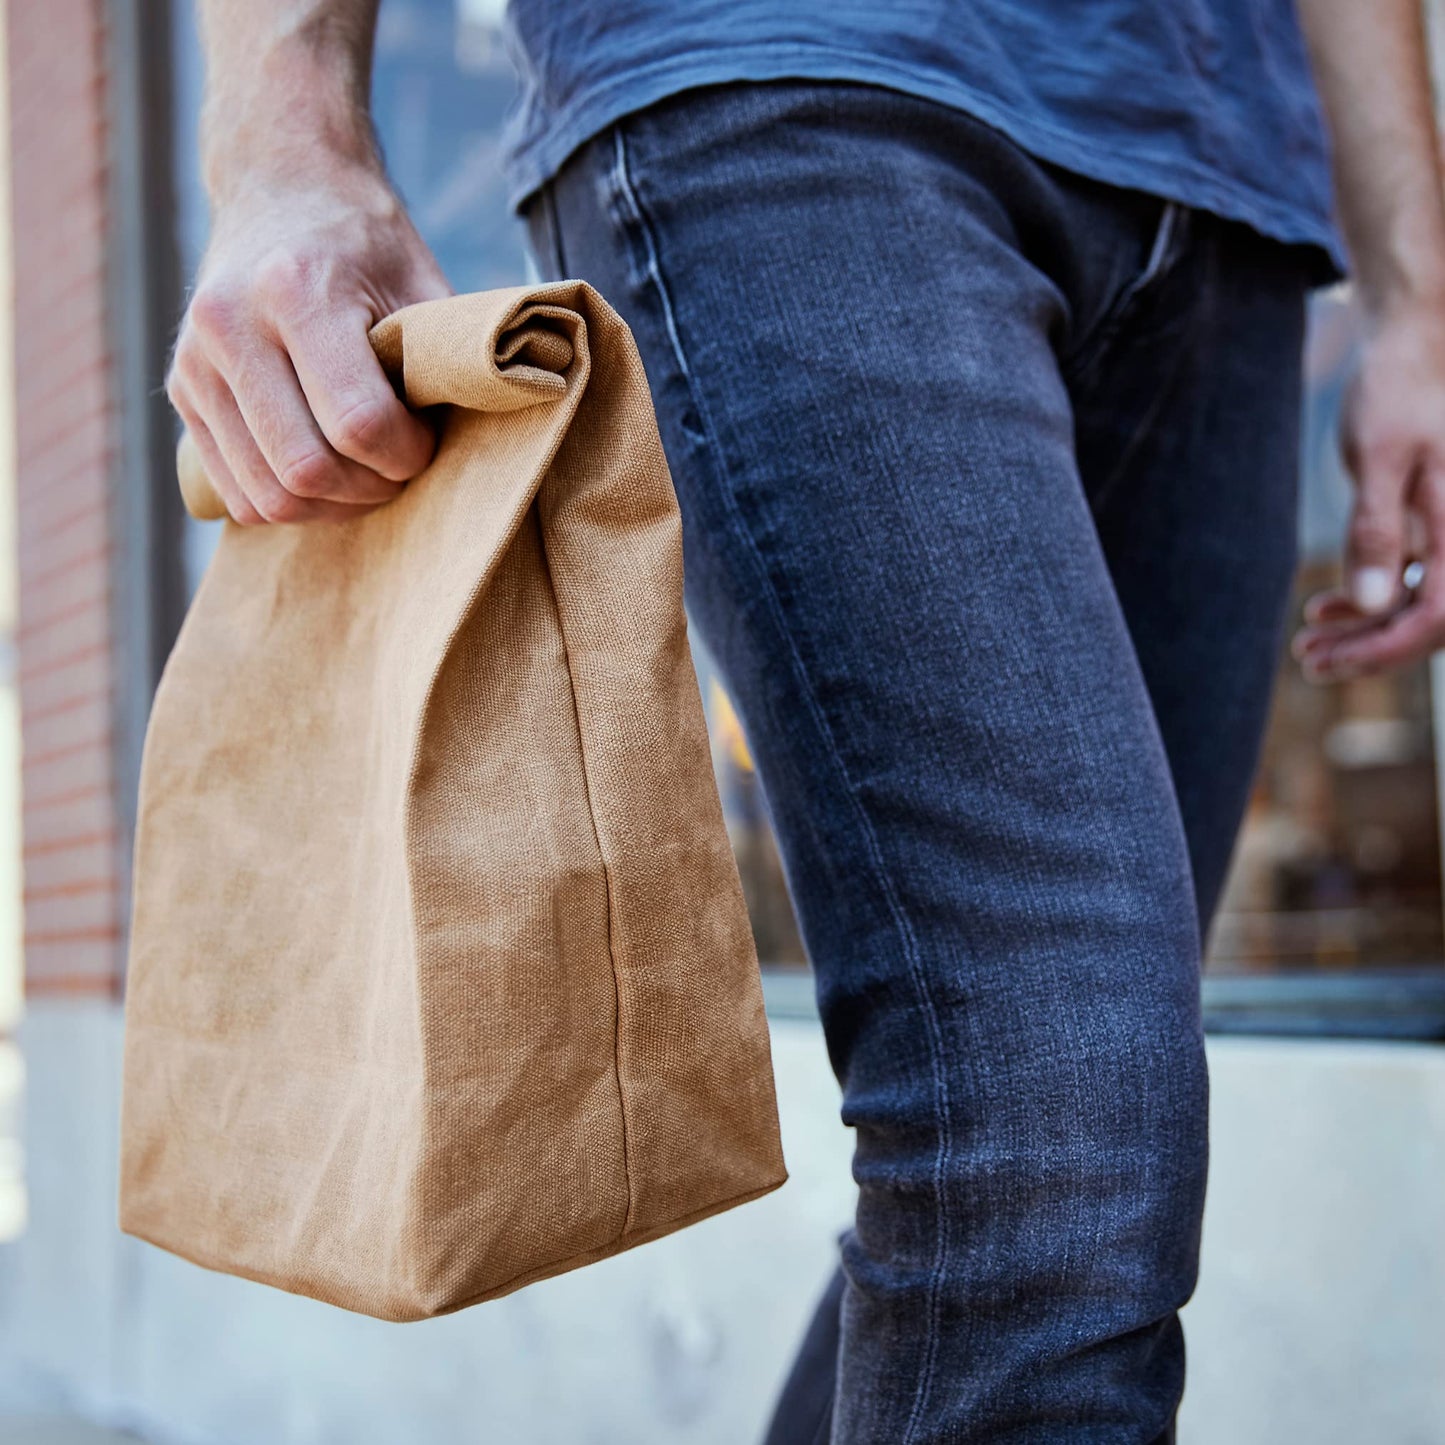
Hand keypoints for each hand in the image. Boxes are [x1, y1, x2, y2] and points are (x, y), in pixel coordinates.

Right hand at [166, 160, 450, 524]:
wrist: (280, 187)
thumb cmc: (367, 244)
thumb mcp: (421, 284)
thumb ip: (446, 360)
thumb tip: (489, 437)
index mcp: (295, 289)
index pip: (359, 422)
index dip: (408, 454)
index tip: (427, 439)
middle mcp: (229, 324)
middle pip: (306, 470)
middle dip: (370, 489)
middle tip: (401, 468)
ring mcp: (195, 362)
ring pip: (268, 496)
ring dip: (332, 508)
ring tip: (367, 476)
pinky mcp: (182, 392)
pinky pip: (238, 496)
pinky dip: (292, 505)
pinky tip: (327, 478)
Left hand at [1293, 303, 1444, 681]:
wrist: (1413, 348)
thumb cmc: (1396, 392)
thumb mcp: (1378, 457)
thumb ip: (1375, 530)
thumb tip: (1371, 602)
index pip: (1439, 615)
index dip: (1387, 648)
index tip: (1331, 662)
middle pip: (1430, 621)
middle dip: (1368, 648)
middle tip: (1307, 660)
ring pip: (1420, 604)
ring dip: (1366, 630)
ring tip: (1307, 643)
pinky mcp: (1439, 526)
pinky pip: (1416, 581)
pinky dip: (1373, 600)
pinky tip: (1327, 607)